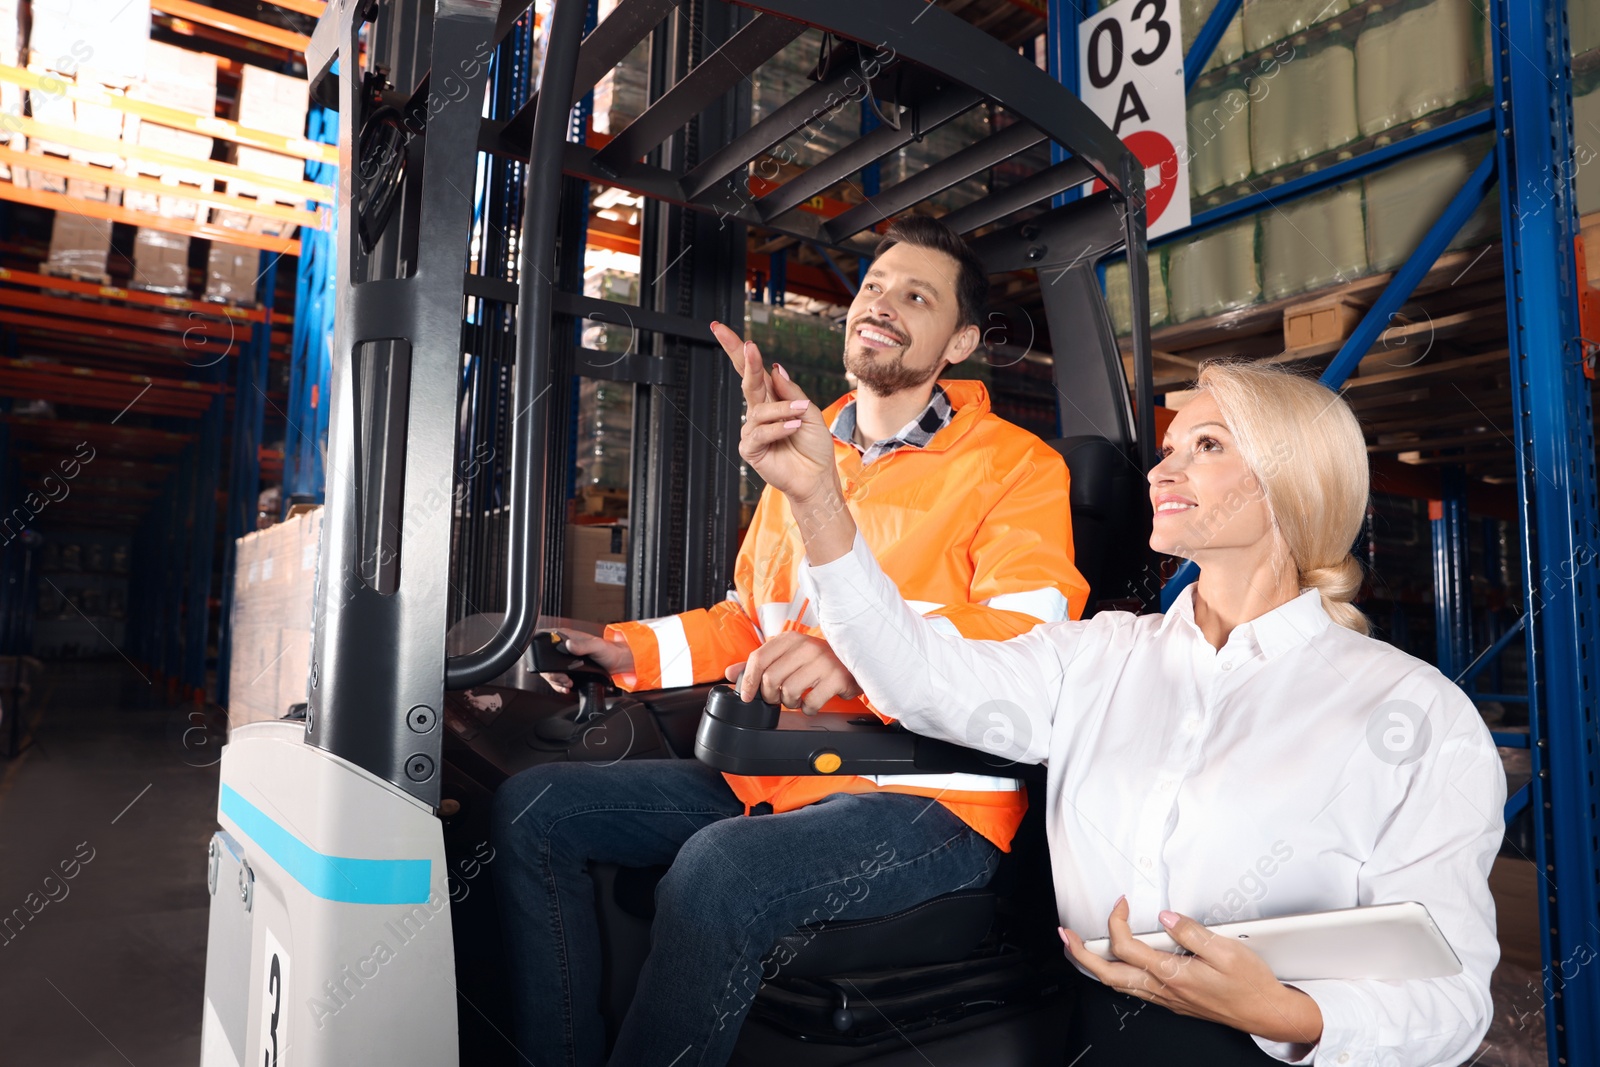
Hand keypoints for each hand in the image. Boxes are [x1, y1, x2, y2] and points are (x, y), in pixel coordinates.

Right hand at [540, 631, 633, 694]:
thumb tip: (569, 645)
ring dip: (556, 681)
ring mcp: (563, 660)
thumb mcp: (596, 646)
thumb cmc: (608, 651)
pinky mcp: (567, 670)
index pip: (545, 642)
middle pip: (545, 661)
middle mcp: (563, 647)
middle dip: (552, 674)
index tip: (552, 666)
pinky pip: (556, 679)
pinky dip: (559, 685)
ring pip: (549, 672)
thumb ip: (583, 645)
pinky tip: (566, 687)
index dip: (543, 654)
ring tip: (567, 684)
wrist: (616, 664)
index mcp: (566, 637)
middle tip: (564, 679)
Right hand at [710, 320, 838, 506]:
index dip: (737, 350)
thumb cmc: (814, 447)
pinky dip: (778, 428)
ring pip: (760, 410)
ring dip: (782, 410)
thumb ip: (790, 391)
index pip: (752, 371)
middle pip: (746, 380)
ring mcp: (753, 431)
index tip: (720, 328)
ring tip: (800, 415)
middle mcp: (760, 412)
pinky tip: (792, 428)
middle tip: (748, 346)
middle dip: (743, 360)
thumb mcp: (809, 411)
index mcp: (773, 399)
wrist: (817, 478)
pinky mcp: (750, 450)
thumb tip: (774, 368)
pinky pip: (760, 432)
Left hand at [727, 632, 862, 714]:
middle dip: (771, 696)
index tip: (747, 696)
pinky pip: (810, 704)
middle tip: (779, 698)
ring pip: (789, 693)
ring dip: (790, 703)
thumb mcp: (789, 655)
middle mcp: (806, 647)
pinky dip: (808, 709)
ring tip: (799, 698)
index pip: (758, 658)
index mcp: (790, 639)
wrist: (856, 661)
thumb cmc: (819, 661)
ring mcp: (822, 662)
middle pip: (771, 679)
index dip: (748, 680)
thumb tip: (730, 674)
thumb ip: (760, 664)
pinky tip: (813, 701)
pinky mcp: (836, 678)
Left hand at [1059, 898, 1323, 1046]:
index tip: (1121, 903)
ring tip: (1079, 948)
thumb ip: (1192, 932)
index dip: (1116, 921)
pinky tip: (1115, 964)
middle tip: (1065, 935)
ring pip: (1118, 984)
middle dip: (1080, 954)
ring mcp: (1165, 998)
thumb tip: (1166, 917)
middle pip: (1108, 974)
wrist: (1266, 1013)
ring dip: (1093, 965)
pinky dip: (1115, 974)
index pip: (1127, 947)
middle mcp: (1163, 989)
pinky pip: (1133, 989)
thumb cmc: (1250, 984)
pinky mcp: (1172, 1001)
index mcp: (1172, 974)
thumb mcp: (1227, 950)